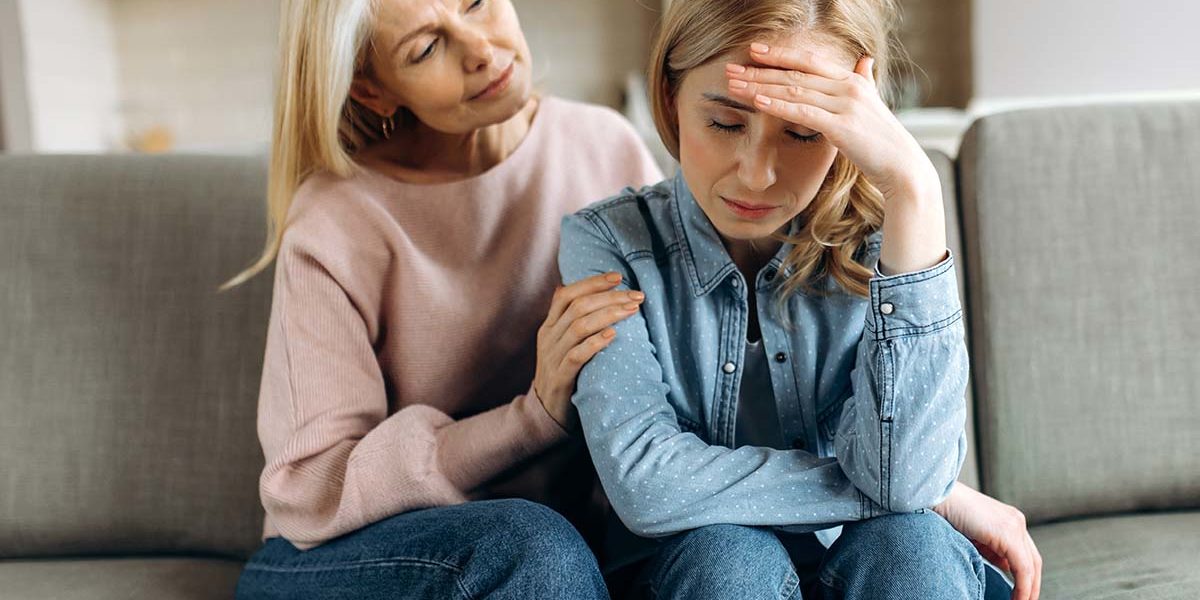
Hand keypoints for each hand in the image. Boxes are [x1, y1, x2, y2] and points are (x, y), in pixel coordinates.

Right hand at [533, 272, 643, 430]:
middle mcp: (548, 337)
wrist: (546, 412)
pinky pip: (576, 355)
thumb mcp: (562, 344)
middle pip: (577, 307)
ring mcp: (552, 357)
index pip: (567, 294)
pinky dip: (595, 343)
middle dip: (609, 297)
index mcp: (549, 326)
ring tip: (631, 310)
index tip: (618, 277)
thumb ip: (571, 321)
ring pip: (579, 327)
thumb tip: (587, 292)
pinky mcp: (560, 377)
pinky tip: (613, 335)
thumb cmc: (563, 373)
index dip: (592, 283)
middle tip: (636, 295)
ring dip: (608, 315)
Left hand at [725, 42, 937, 202]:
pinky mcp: (841, 127)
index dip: (780, 54)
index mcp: (852, 80)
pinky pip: (803, 112)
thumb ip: (865, 80)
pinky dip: (778, 105)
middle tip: (731, 69)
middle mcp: (848, 87)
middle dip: (760, 72)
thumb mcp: (873, 104)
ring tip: (734, 85)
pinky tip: (757, 101)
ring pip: (794, 90)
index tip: (754, 50)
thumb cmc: (883, 141)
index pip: (809, 60)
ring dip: (760, 87)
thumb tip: (866, 59)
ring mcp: (845, 105)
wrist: (903, 167)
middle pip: (795, 74)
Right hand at [933, 482, 1042, 599]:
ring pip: (1032, 565)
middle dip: (1032, 585)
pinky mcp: (1009, 535)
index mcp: (1010, 520)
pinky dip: (1022, 586)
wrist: (938, 497)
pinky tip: (1017, 598)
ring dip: (1029, 589)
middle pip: (1034, 560)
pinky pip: (1023, 568)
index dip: (1027, 576)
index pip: (1026, 553)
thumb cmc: (949, 514)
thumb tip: (1005, 567)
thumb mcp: (976, 537)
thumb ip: (993, 550)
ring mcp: (1015, 526)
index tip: (1021, 592)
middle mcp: (1017, 521)